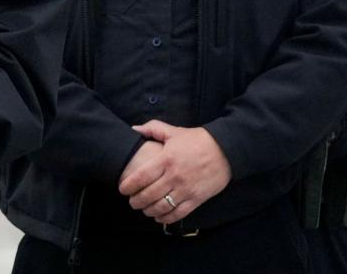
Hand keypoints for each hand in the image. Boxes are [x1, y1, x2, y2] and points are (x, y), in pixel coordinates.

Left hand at [117, 121, 231, 224]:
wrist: (225, 150)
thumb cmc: (197, 140)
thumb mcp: (173, 131)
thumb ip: (152, 129)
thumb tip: (133, 129)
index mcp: (166, 159)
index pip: (141, 176)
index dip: (128, 185)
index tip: (122, 189)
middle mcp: (174, 176)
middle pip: (149, 194)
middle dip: (136, 201)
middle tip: (131, 202)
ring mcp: (186, 189)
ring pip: (162, 206)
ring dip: (149, 211)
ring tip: (143, 209)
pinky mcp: (197, 199)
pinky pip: (178, 213)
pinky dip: (166, 218)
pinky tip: (159, 217)